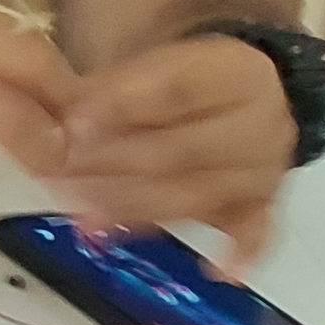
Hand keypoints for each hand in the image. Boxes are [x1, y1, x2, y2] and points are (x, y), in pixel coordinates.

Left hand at [54, 34, 297, 263]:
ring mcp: (264, 169)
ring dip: (136, 209)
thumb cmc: (170, 76)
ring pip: (199, 196)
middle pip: (185, 150)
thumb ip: (105, 84)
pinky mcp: (261, 206)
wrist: (228, 95)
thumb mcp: (137, 55)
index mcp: (237, 71)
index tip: (73, 121)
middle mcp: (261, 121)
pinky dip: (238, 251)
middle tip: (60, 175)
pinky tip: (219, 269)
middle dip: (115, 165)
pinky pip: (253, 231)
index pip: (180, 87)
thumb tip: (61, 122)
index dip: (123, 105)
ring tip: (85, 218)